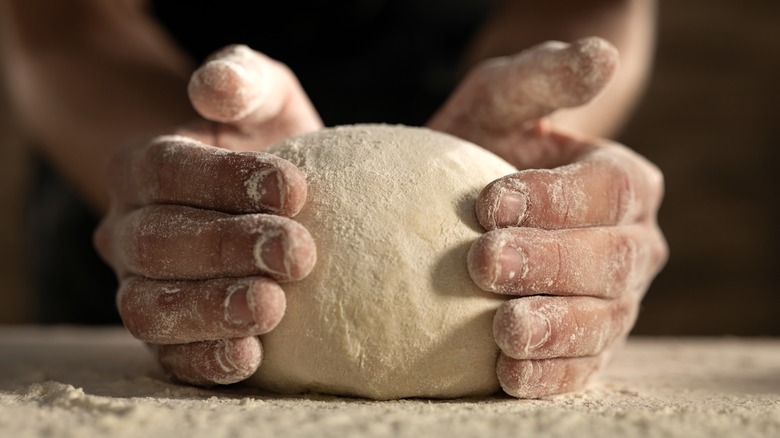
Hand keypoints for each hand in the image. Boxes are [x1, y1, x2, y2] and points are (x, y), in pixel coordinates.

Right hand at [94, 45, 321, 385]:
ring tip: (271, 307)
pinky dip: (205, 360)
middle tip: (298, 253)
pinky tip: (251, 355)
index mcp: (144, 167)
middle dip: (227, 247)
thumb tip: (213, 86)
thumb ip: (243, 79)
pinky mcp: (169, 338)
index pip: (166, 171)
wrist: (278, 203)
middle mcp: (129, 231)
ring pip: (150, 307)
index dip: (225, 180)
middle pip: (155, 242)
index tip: (293, 190)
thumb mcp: (266, 98)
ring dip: (209, 309)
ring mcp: (141, 287)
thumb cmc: (272, 145)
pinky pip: (170, 358)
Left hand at [429, 37, 667, 397]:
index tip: (488, 201)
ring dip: (553, 326)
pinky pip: (579, 368)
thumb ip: (544, 77)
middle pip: (609, 259)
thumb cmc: (485, 144)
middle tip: (484, 261)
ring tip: (504, 327)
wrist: (465, 208)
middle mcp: (632, 245)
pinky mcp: (586, 347)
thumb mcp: (501, 100)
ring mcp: (614, 302)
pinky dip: (550, 375)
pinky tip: (510, 373)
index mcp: (625, 182)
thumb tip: (601, 55)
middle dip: (548, 263)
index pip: (607, 190)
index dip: (555, 198)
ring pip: (601, 320)